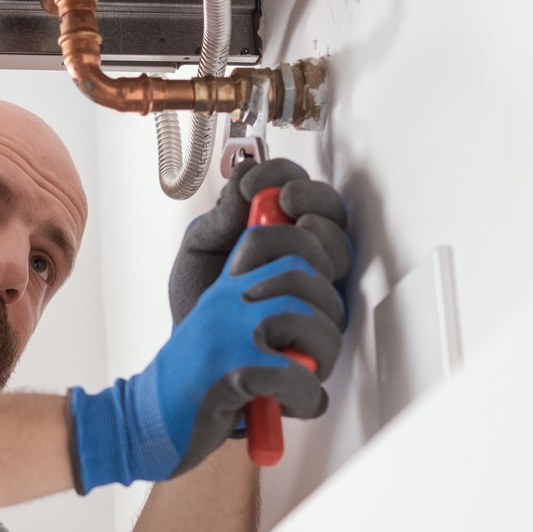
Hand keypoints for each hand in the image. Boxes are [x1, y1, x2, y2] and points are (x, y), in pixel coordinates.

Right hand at [67, 226, 348, 490]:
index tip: (318, 291)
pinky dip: (307, 397)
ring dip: (322, 356)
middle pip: (300, 275)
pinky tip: (291, 407)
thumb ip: (262, 312)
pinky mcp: (231, 371)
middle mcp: (224, 301)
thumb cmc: (195, 386)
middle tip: (319, 350)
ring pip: (305, 318)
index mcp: (225, 288)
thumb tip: (326, 307)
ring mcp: (226, 332)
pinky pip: (297, 375)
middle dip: (327, 315)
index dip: (309, 253)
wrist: (146, 424)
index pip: (272, 239)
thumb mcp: (224, 333)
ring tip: (308, 380)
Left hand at [168, 158, 349, 323]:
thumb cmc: (198, 301)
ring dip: (317, 237)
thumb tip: (243, 183)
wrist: (194, 356)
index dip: (278, 175)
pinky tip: (286, 281)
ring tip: (288, 243)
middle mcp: (302, 249)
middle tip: (284, 201)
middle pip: (329, 211)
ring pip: (339, 248)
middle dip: (311, 198)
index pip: (292, 184)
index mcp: (272, 224)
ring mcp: (316, 281)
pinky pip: (336, 294)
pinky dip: (317, 280)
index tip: (251, 185)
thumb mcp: (199, 249)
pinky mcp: (322, 317)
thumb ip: (221, 217)